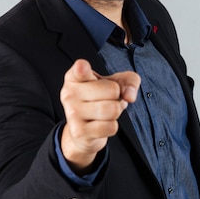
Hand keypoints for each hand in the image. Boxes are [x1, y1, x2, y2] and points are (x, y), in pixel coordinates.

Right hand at [60, 59, 140, 173]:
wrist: (85, 130)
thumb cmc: (102, 99)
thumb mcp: (118, 83)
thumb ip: (130, 81)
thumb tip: (129, 96)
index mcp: (75, 76)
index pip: (80, 69)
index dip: (83, 67)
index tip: (82, 66)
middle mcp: (69, 92)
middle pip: (113, 90)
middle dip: (117, 97)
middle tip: (107, 100)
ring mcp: (72, 113)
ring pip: (113, 110)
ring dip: (116, 112)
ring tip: (105, 112)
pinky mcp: (78, 132)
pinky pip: (111, 127)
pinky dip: (112, 126)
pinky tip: (101, 124)